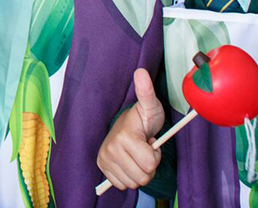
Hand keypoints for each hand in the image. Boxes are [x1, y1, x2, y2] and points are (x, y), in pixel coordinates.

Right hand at [97, 69, 164, 190]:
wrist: (125, 125)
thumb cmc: (142, 118)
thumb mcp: (150, 106)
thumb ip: (146, 92)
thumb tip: (141, 72)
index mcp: (124, 137)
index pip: (150, 164)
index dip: (155, 155)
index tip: (150, 141)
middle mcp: (110, 149)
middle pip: (142, 177)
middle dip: (148, 165)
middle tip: (143, 149)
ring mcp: (105, 159)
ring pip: (133, 183)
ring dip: (138, 171)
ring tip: (136, 155)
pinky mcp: (102, 167)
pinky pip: (121, 185)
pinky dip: (128, 176)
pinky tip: (128, 162)